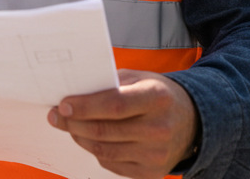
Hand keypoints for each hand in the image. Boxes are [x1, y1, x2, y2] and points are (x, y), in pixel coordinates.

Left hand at [48, 69, 197, 178]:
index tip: (63, 105)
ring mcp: (156, 154)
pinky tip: (89, 139)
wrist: (193, 122)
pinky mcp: (151, 172)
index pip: (113, 105)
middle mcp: (158, 128)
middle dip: (74, 124)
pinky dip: (96, 151)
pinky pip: (112, 164)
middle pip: (104, 131)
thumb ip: (111, 84)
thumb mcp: (141, 79)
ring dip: (80, 138)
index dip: (84, 107)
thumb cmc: (160, 96)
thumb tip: (76, 93)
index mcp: (156, 98)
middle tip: (57, 116)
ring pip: (104, 150)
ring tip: (70, 127)